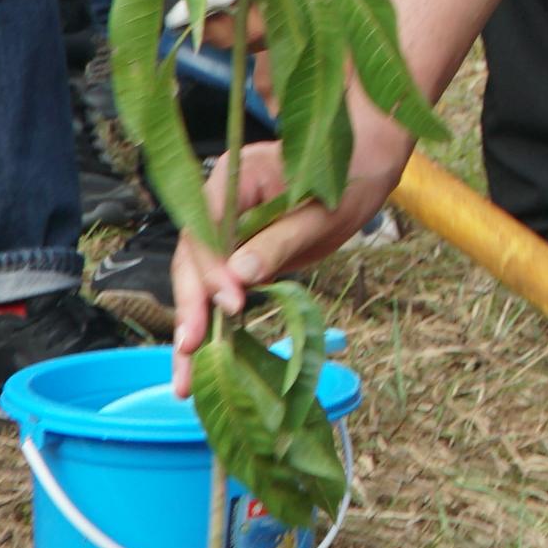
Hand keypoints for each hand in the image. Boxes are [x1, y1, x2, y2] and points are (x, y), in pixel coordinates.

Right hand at [169, 113, 411, 391]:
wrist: (363, 167)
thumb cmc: (349, 180)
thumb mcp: (322, 213)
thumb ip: (280, 242)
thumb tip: (240, 276)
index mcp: (236, 177)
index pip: (208, 228)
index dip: (211, 269)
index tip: (231, 305)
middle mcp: (219, 201)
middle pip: (191, 258)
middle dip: (190, 306)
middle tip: (190, 350)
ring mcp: (224, 230)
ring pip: (195, 281)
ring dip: (191, 327)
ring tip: (184, 380)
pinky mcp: (235, 255)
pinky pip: (216, 290)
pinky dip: (210, 325)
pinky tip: (203, 363)